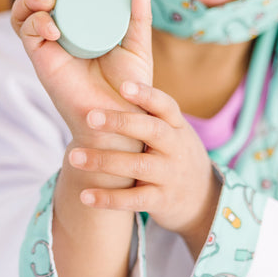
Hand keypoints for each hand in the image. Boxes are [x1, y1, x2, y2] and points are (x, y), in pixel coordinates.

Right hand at [11, 0, 152, 148]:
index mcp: (82, 25)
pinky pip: (27, 34)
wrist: (123, 120)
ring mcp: (49, 46)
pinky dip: (35, 24)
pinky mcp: (42, 61)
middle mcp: (61, 33)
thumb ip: (137, 15)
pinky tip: (53, 26)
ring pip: (23, 13)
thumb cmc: (130, 86)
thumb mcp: (137, 44)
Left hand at [68, 81, 221, 254]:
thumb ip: (148, 112)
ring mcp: (169, 175)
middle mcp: (175, 148)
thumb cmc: (174, 154)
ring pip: (137, 166)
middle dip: (121, 122)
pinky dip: (109, 198)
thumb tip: (114, 75)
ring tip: (74, 156)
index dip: (146, 94)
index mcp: (176, 126)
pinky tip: (85, 196)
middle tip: (90, 117)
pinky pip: (133, 200)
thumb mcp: (172, 131)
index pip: (165, 105)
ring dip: (104, 161)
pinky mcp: (161, 201)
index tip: (123, 85)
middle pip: (152, 130)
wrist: (203, 198)